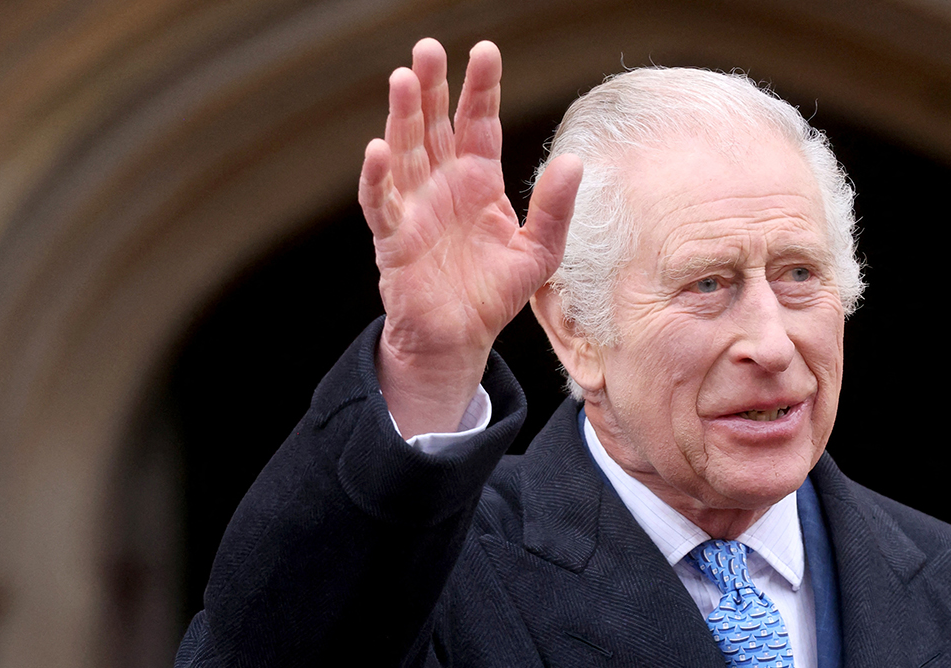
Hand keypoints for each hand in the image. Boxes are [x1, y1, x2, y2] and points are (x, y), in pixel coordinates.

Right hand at [358, 39, 582, 435]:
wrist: (459, 338)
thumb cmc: (494, 292)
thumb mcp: (540, 251)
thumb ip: (555, 209)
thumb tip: (574, 161)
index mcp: (478, 181)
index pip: (478, 123)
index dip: (480, 89)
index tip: (485, 52)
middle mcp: (443, 184)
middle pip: (434, 125)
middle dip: (433, 87)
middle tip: (429, 47)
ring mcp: (414, 207)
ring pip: (404, 151)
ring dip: (402, 116)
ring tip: (404, 78)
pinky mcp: (393, 238)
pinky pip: (379, 202)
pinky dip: (376, 177)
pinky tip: (378, 148)